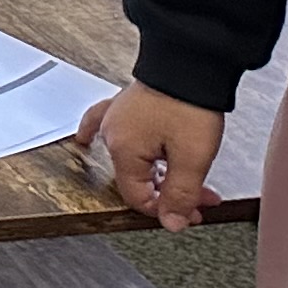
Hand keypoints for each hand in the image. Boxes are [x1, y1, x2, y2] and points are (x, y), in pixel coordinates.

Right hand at [78, 87, 226, 229]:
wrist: (190, 64)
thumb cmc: (188, 106)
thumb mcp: (192, 158)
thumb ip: (180, 194)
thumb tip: (170, 223)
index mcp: (124, 150)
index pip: (137, 197)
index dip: (166, 210)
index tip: (193, 212)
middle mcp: (113, 135)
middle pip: (139, 180)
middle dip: (172, 193)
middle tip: (201, 198)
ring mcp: (116, 119)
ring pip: (133, 159)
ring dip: (159, 174)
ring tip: (182, 178)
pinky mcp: (126, 107)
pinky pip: (102, 124)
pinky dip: (96, 134)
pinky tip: (85, 139)